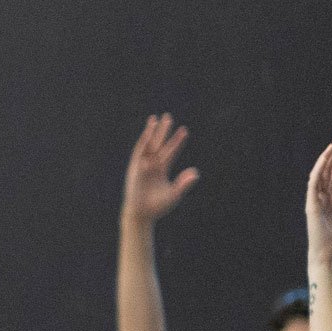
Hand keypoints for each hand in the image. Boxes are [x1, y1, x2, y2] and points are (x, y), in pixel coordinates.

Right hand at [122, 114, 198, 229]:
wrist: (142, 214)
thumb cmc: (157, 207)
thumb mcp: (174, 194)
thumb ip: (184, 183)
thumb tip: (196, 173)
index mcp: (161, 170)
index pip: (170, 152)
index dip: (177, 141)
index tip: (184, 130)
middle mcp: (152, 165)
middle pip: (159, 144)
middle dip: (164, 131)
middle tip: (168, 116)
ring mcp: (143, 165)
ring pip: (149, 144)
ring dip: (153, 131)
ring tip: (156, 118)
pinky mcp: (135, 167)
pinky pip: (140, 151)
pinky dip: (144, 140)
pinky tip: (148, 131)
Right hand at [310, 137, 331, 275]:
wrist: (329, 258)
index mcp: (329, 203)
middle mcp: (320, 200)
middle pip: (326, 172)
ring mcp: (315, 202)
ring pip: (319, 174)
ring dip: (327, 158)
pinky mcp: (311, 206)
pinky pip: (314, 183)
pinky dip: (319, 169)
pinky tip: (326, 158)